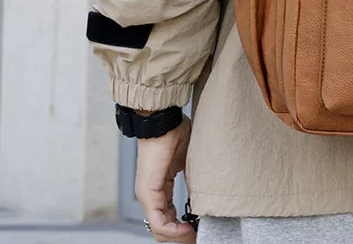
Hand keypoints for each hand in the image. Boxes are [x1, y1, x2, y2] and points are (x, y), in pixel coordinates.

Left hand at [135, 113, 195, 242]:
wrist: (164, 120)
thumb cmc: (176, 133)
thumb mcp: (189, 161)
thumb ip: (194, 180)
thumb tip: (205, 197)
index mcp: (160, 188)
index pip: (169, 218)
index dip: (184, 228)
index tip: (200, 230)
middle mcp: (151, 195)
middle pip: (164, 228)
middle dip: (183, 237)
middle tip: (200, 238)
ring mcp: (147, 195)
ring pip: (159, 229)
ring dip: (178, 236)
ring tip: (195, 236)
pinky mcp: (148, 193)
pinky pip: (158, 222)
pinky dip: (172, 230)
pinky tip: (186, 229)